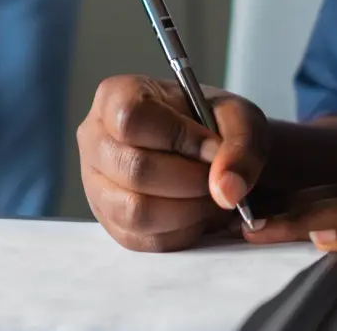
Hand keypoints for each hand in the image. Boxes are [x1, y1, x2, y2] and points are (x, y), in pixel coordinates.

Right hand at [78, 74, 269, 251]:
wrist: (207, 154)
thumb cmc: (213, 126)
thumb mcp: (239, 118)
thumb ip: (241, 146)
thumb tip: (226, 190)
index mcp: (115, 97)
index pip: (131, 118)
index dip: (177, 137)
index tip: (211, 148)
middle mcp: (95, 139)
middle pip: (135, 170)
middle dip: (190, 181)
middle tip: (217, 179)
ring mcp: (96, 184)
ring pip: (136, 212)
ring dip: (187, 211)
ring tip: (210, 197)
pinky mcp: (111, 222)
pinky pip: (144, 239)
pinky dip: (181, 232)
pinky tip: (196, 213)